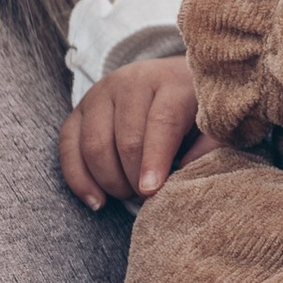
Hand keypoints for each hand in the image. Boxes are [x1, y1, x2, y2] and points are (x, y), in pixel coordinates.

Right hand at [57, 56, 198, 208]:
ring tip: (130, 195)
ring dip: (111, 181)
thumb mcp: (213, 122)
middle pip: (126, 138)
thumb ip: (210, 144)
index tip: (152, 191)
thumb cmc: (195, 109)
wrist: (170, 80)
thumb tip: (187, 169)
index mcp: (171, 82)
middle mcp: (132, 81)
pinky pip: (68, 146)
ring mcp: (101, 92)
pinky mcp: (80, 107)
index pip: (161, 122)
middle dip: (135, 178)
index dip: (155, 160)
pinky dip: (79, 179)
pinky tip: (97, 201)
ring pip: (94, 145)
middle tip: (149, 198)